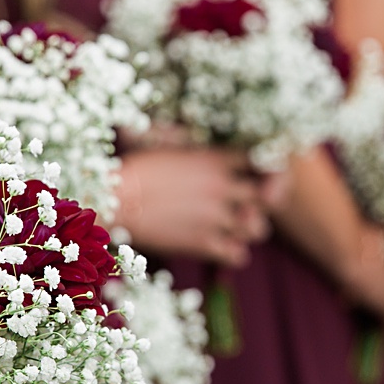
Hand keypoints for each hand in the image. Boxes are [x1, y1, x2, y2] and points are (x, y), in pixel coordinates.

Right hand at [117, 146, 268, 265]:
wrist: (116, 200)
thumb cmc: (135, 169)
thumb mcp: (167, 144)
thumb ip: (189, 141)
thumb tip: (186, 130)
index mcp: (214, 159)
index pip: (260, 160)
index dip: (262, 169)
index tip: (252, 175)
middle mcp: (222, 187)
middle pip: (267, 196)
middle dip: (259, 202)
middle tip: (244, 205)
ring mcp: (215, 217)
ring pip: (258, 228)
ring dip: (248, 229)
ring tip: (232, 227)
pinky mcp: (203, 243)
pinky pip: (239, 254)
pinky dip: (232, 252)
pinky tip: (218, 245)